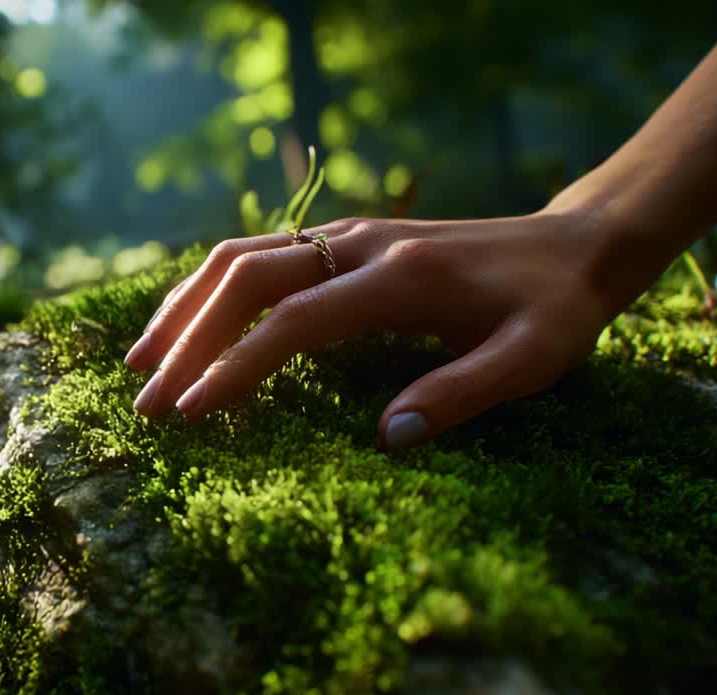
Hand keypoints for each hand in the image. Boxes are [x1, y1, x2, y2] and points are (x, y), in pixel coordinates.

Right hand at [123, 211, 636, 450]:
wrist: (576, 246)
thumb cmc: (556, 310)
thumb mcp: (532, 359)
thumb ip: (463, 393)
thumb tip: (387, 438)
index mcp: (401, 277)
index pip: (294, 322)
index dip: (236, 367)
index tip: (191, 414)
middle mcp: (362, 243)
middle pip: (247, 278)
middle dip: (187, 340)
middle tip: (147, 402)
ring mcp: (350, 234)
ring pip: (242, 256)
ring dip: (186, 306)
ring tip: (140, 360)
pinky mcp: (347, 239)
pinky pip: (261, 255)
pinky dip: (212, 288)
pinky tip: (190, 322)